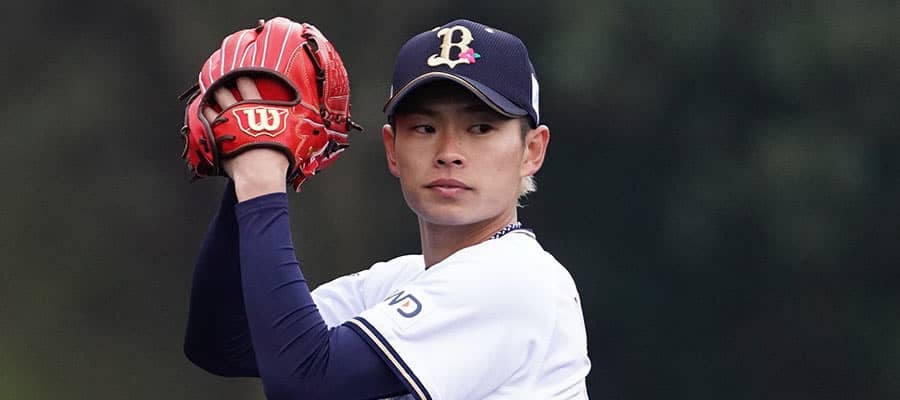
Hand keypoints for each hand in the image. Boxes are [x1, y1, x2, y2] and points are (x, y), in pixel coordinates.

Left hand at [179, 18, 357, 195]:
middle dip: (226, 80)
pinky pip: (209, 117)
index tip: (241, 71)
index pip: (250, 84)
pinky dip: (206, 111)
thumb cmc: (281, 155)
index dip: (244, 75)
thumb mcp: (298, 134)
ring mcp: (229, 120)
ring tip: (212, 88)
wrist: (261, 172)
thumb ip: (302, 122)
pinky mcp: (218, 133)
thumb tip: (320, 120)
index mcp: (261, 107)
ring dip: (215, 92)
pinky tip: (204, 108)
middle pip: (231, 88)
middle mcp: (243, 109)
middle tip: (223, 75)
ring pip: (218, 99)